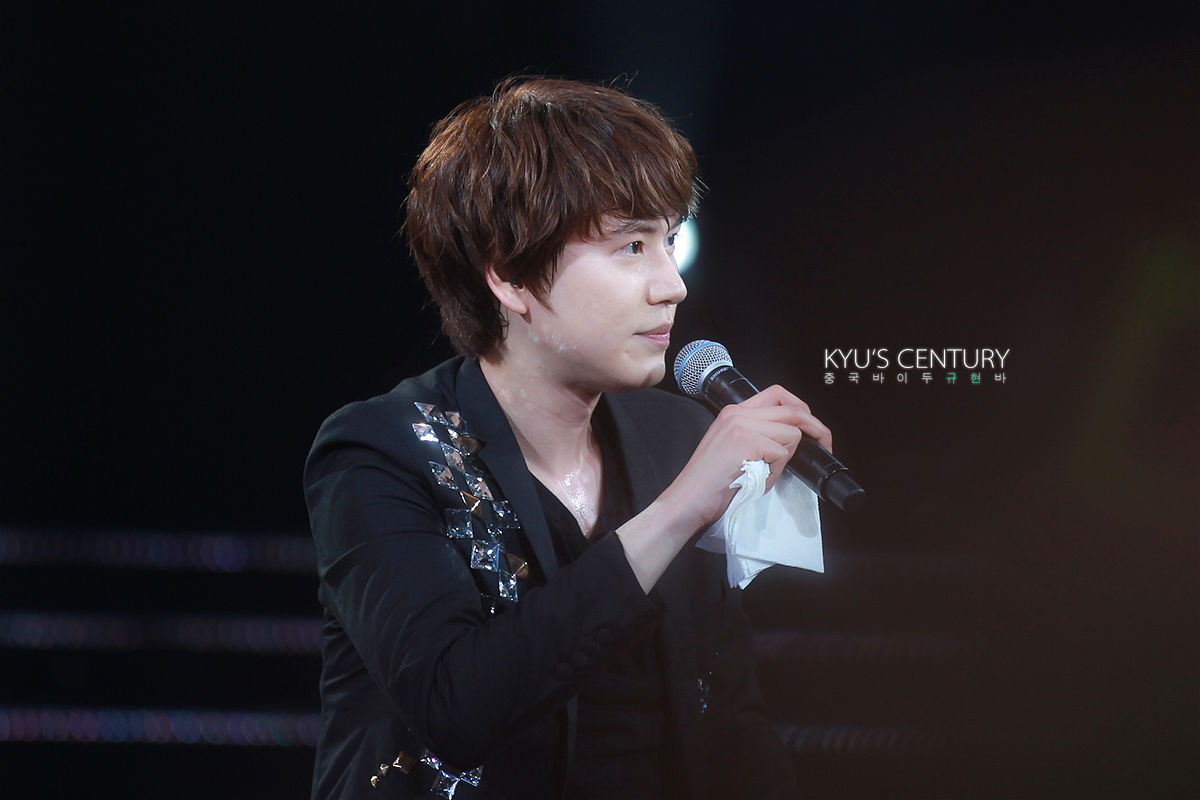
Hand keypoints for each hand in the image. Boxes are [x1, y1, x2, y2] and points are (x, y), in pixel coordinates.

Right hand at [665, 385, 831, 530]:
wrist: (688, 500)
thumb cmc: (709, 483)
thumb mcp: (733, 449)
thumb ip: (757, 435)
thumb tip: (791, 438)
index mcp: (733, 412)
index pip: (778, 394)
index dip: (801, 408)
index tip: (811, 426)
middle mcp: (738, 413)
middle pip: (793, 410)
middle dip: (816, 428)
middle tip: (825, 444)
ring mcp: (742, 426)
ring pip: (791, 434)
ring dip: (785, 459)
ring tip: (763, 473)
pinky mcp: (747, 443)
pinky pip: (782, 453)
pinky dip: (775, 471)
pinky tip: (757, 478)